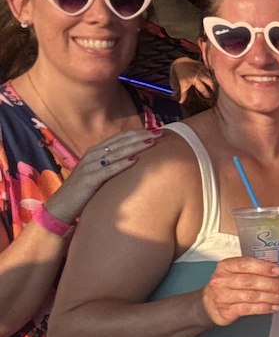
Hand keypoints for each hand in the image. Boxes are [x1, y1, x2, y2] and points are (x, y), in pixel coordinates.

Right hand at [43, 128, 162, 222]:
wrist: (61, 206)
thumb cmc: (84, 190)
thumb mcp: (98, 172)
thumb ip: (111, 164)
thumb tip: (133, 158)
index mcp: (95, 152)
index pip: (118, 138)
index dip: (136, 133)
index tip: (154, 130)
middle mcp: (92, 156)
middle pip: (119, 143)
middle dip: (139, 137)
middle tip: (158, 133)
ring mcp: (89, 167)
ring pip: (115, 153)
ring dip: (134, 147)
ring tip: (150, 143)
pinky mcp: (88, 180)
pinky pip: (107, 170)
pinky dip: (120, 165)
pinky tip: (134, 160)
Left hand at [170, 57, 214, 101]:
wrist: (180, 63)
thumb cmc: (180, 75)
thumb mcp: (181, 84)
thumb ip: (183, 93)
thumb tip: (181, 102)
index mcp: (193, 80)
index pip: (203, 89)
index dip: (206, 94)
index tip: (209, 97)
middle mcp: (199, 74)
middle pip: (210, 82)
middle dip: (213, 87)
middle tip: (215, 91)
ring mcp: (202, 69)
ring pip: (211, 76)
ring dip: (214, 81)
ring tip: (215, 85)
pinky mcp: (203, 65)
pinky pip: (210, 71)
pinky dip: (212, 75)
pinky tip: (214, 79)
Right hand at [200, 257, 278, 325]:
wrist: (208, 305)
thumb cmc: (227, 285)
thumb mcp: (234, 272)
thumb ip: (251, 269)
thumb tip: (277, 270)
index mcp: (225, 266)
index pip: (245, 264)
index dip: (263, 267)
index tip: (278, 271)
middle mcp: (221, 280)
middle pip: (250, 281)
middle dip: (271, 284)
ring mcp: (222, 297)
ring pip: (251, 296)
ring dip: (271, 297)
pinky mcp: (226, 311)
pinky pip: (249, 309)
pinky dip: (264, 308)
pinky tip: (274, 307)